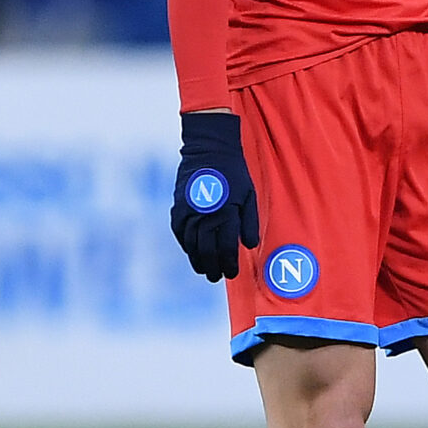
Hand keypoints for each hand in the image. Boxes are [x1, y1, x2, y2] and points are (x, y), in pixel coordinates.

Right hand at [170, 110, 260, 279]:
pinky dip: (186, 246)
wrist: (208, 150)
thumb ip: (249, 222)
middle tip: (216, 277)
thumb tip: (249, 246)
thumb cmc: (233, 173)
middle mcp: (205, 215)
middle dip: (213, 268)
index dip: (229, 264)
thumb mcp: (249, 194)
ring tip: (204, 270)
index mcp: (226, 213)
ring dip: (198, 261)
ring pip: (191, 246)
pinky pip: (180, 234)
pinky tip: (192, 253)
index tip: (231, 274)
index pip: (226, 248)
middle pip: (207, 251)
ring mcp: (189, 212)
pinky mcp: (178, 208)